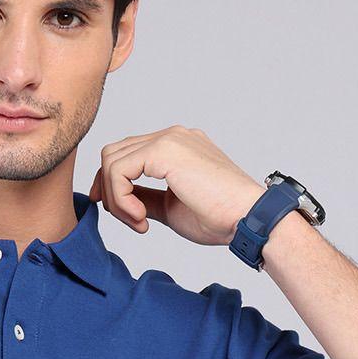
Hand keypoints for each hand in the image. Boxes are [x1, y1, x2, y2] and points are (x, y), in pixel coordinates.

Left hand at [89, 126, 263, 246]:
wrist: (246, 218)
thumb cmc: (219, 217)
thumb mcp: (170, 207)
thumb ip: (144, 198)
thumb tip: (119, 201)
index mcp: (177, 146)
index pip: (128, 155)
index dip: (114, 185)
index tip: (125, 215)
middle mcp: (171, 137)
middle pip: (114, 154)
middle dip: (111, 191)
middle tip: (132, 221)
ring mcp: (168, 139)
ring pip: (111, 161)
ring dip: (116, 198)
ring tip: (139, 221)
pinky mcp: (164, 150)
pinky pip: (118, 170)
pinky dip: (120, 198)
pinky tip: (140, 216)